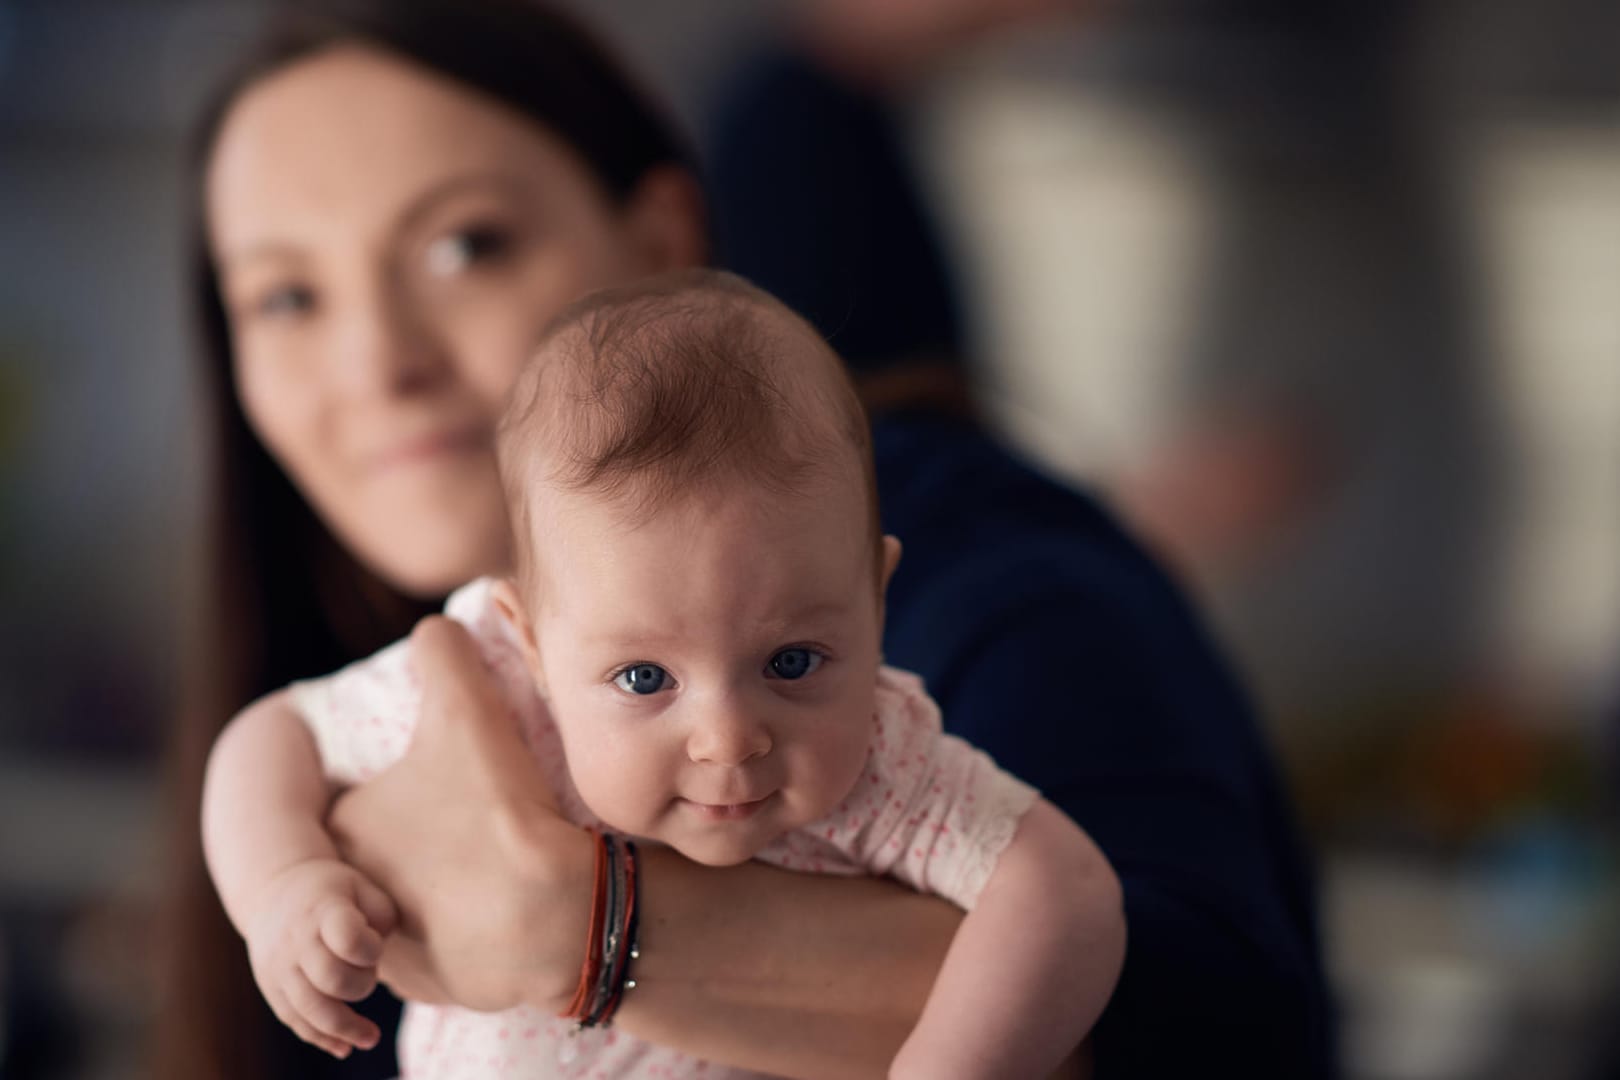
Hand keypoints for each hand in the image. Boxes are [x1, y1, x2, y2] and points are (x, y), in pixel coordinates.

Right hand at [243, 856, 395, 1058]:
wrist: (274, 889)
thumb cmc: (332, 890)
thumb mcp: (362, 886)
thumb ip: (381, 915)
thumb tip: (377, 953)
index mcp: (323, 909)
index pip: (347, 938)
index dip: (371, 949)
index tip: (376, 946)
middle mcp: (296, 940)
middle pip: (331, 980)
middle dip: (361, 985)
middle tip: (370, 974)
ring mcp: (279, 967)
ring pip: (311, 1010)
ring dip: (346, 1028)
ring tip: (372, 1038)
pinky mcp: (271, 988)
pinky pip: (295, 1021)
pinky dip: (321, 1038)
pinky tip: (344, 1047)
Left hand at [327, 616, 592, 1013]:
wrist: (547, 918)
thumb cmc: (496, 813)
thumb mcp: (468, 711)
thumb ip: (443, 654)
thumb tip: (435, 627)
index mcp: (342, 832)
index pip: (363, 798)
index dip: (413, 783)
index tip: (456, 784)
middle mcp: (348, 898)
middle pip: (386, 850)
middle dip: (426, 837)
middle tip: (482, 820)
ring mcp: (387, 949)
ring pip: (414, 899)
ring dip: (445, 884)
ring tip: (499, 860)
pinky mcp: (432, 984)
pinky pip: (447, 943)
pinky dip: (474, 926)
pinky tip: (508, 903)